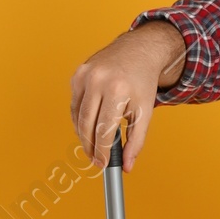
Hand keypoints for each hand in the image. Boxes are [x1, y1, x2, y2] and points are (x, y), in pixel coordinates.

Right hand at [70, 22, 185, 170]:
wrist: (137, 51)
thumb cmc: (142, 83)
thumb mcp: (145, 113)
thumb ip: (136, 142)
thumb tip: (127, 167)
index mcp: (117, 90)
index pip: (103, 130)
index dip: (101, 151)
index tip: (102, 164)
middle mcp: (98, 81)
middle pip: (86, 125)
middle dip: (90, 147)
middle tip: (96, 159)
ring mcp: (84, 76)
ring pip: (77, 116)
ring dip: (83, 135)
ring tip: (92, 146)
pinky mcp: (77, 74)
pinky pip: (74, 104)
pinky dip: (79, 119)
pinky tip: (88, 127)